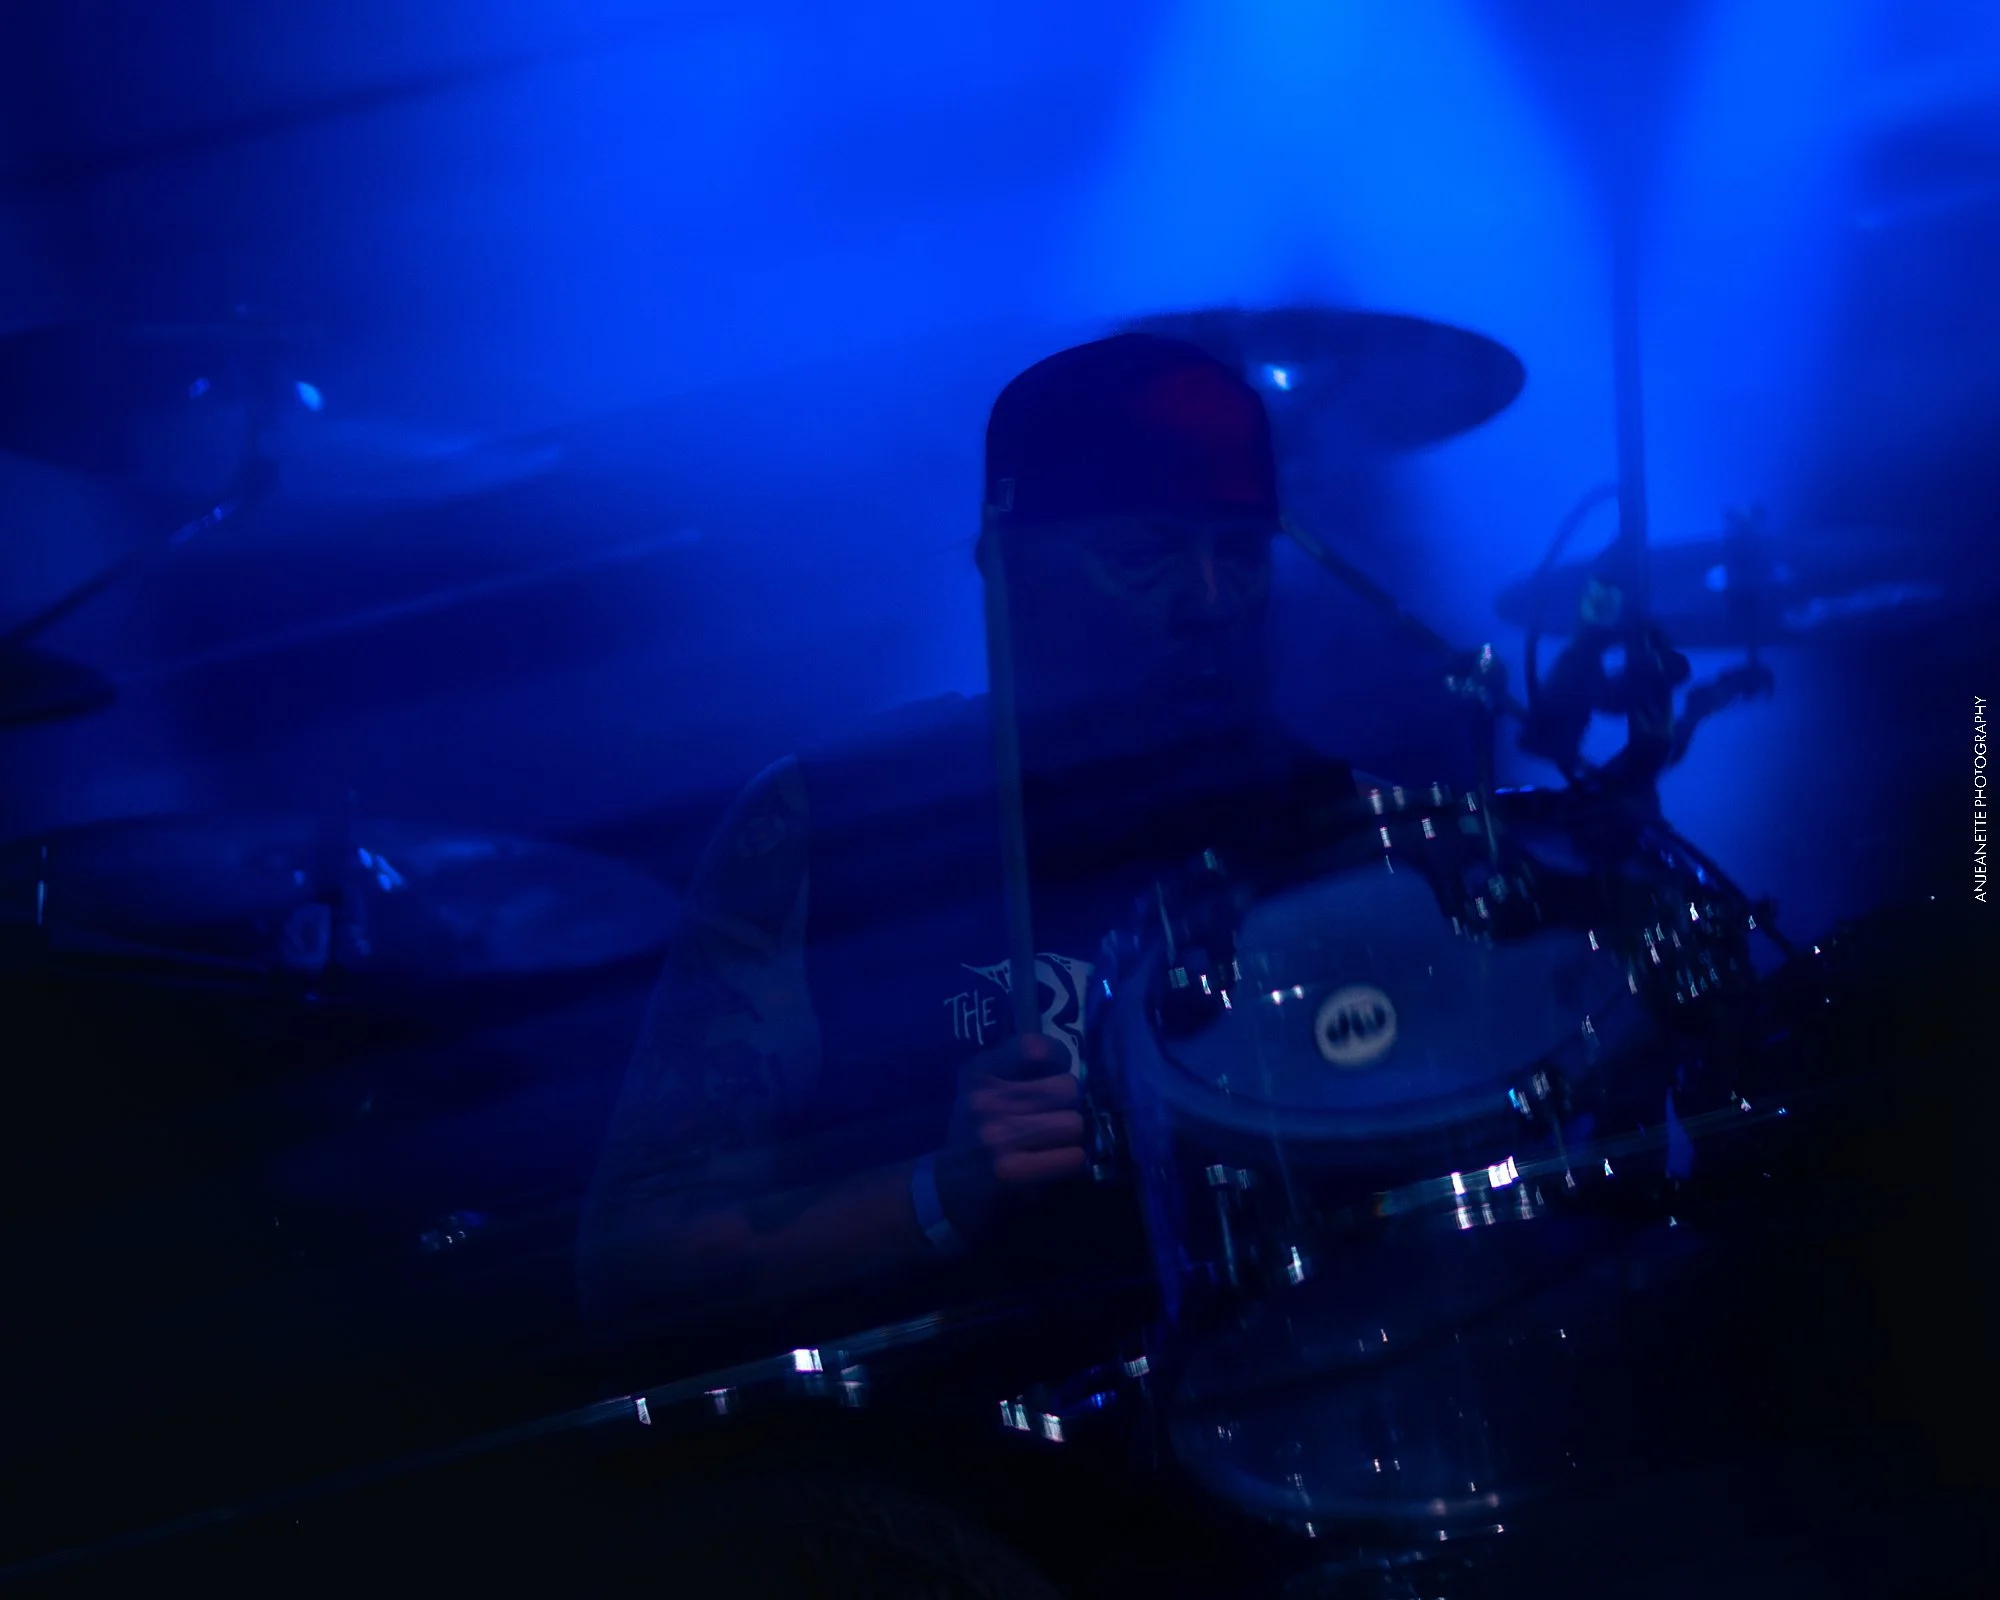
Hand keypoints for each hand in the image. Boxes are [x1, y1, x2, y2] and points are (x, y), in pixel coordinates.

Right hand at [935, 1033, 1088, 1236]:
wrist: (946, 1185)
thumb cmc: (976, 1128)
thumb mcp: (984, 1087)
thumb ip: (1021, 1069)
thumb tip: (1076, 1075)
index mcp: (980, 1070)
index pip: (1037, 1048)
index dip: (1058, 1061)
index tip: (1053, 1076)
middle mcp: (985, 1099)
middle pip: (1067, 1088)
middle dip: (1072, 1104)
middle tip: (1061, 1116)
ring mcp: (996, 1136)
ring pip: (1073, 1123)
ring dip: (1073, 1134)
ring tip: (1058, 1140)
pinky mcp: (1011, 1171)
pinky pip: (1071, 1156)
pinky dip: (1072, 1159)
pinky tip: (1058, 1160)